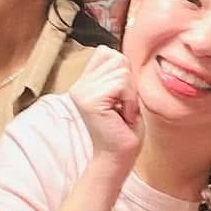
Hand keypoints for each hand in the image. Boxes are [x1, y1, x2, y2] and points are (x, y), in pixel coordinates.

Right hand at [69, 47, 141, 166]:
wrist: (118, 158)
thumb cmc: (125, 129)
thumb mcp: (124, 94)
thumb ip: (119, 73)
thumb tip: (123, 54)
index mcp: (84, 82)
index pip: (108, 52)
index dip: (124, 72)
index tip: (122, 98)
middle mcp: (79, 85)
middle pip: (118, 58)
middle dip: (130, 84)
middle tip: (123, 108)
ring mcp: (81, 92)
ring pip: (122, 71)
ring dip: (131, 94)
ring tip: (123, 113)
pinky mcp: (90, 100)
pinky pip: (122, 84)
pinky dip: (130, 100)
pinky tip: (123, 117)